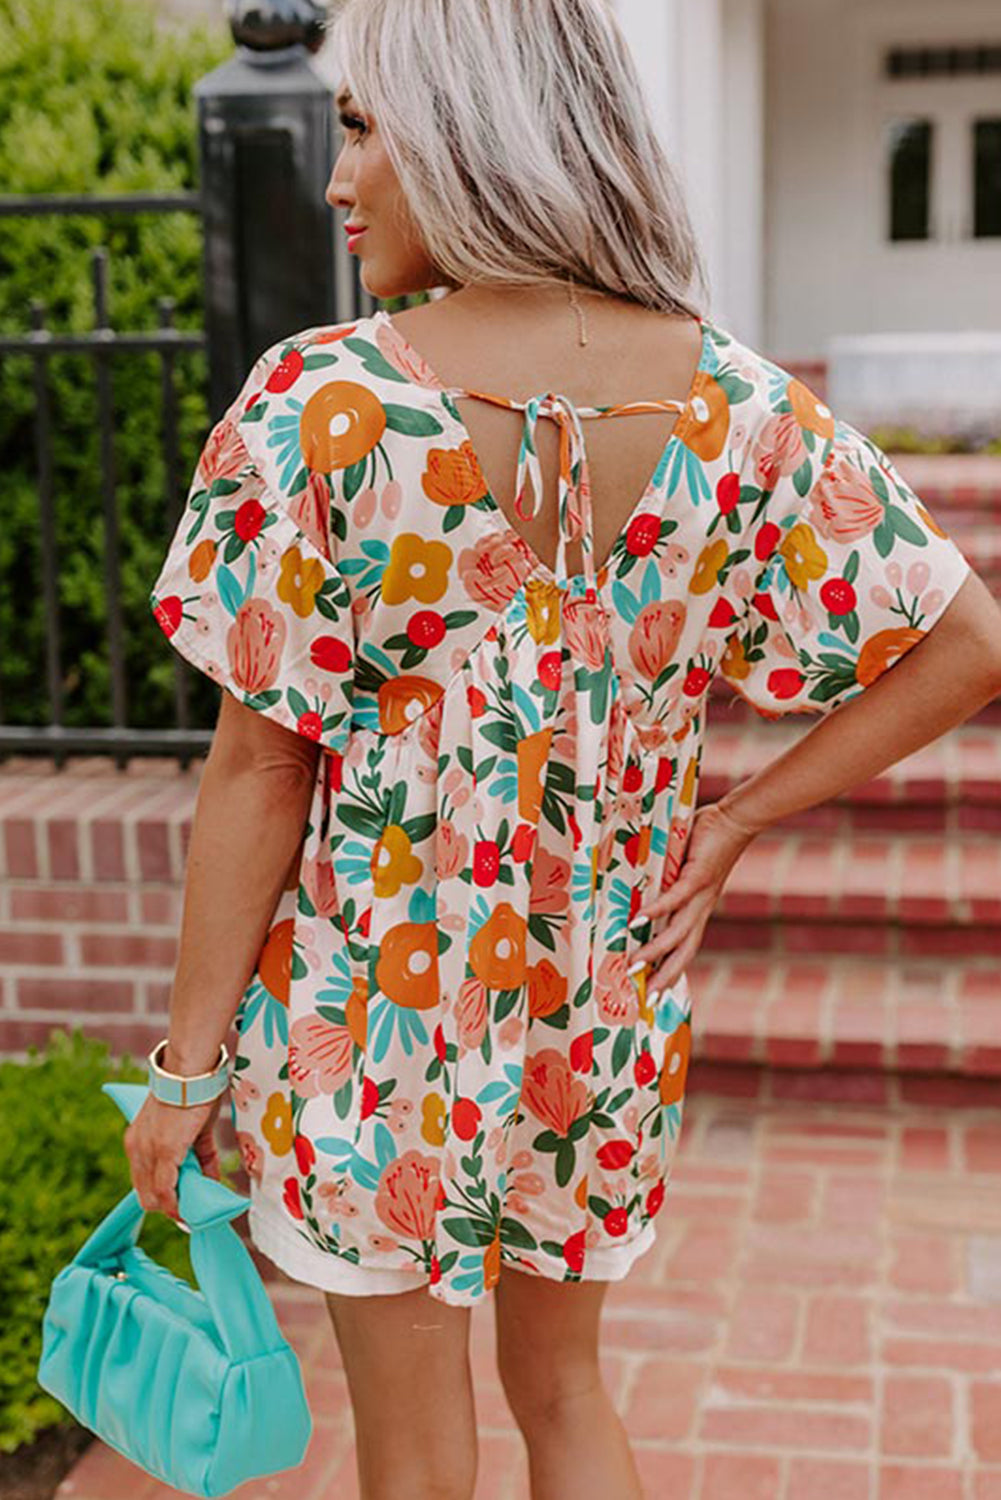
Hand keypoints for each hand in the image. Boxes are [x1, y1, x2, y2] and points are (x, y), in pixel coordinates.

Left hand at [123, 1087, 223, 1223]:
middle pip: (144, 1195)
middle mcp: (136, 1149)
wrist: (190, 1072)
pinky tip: (189, 1210)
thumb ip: (199, 1156)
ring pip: (152, 1197)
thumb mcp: (193, 1129)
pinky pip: (166, 1190)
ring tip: (193, 1213)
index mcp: (138, 1141)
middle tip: (189, 1210)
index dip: (161, 1197)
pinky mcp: (164, 1152)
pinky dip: (177, 1204)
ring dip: (173, 1208)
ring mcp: (148, 1151)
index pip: (143, 1181)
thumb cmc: (194, 1093)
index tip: (180, 1204)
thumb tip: (210, 1181)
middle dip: (167, 1207)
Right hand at [630, 799, 757, 996]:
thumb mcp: (683, 867)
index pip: (686, 947)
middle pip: (685, 951)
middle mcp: (702, 909)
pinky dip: (656, 911)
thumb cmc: (708, 840)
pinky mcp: (698, 878)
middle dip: (665, 977)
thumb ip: (666, 879)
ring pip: (678, 933)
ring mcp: (701, 895)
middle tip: (646, 998)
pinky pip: (675, 900)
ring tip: (632, 964)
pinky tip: (638, 922)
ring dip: (655, 951)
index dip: (672, 971)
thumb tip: (640, 883)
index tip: (655, 992)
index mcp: (700, 910)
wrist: (735, 821)